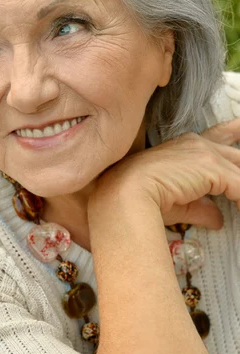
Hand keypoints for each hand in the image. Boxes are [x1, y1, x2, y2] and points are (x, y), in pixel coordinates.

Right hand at [89, 118, 239, 229]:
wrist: (125, 195)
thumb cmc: (140, 200)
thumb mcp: (177, 203)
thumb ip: (201, 208)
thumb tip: (217, 219)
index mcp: (185, 146)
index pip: (218, 136)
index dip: (234, 134)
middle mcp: (196, 144)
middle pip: (235, 153)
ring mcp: (205, 153)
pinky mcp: (211, 167)